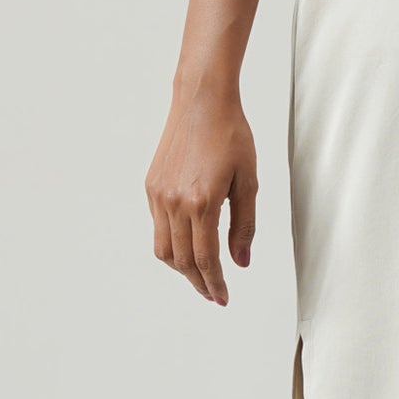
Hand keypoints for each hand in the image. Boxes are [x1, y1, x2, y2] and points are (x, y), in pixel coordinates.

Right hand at [145, 81, 258, 303]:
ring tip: (201, 274)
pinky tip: (188, 242)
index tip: (223, 298)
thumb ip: (244, 225)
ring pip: (164, 249)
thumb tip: (241, 262)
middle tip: (214, 294)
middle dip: (199, 282)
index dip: (215, 283)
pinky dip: (171, 243)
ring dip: (182, 268)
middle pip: (182, 261)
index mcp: (202, 203)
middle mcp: (174, 203)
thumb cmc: (231, 134)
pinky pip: (157, 226)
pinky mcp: (150, 186)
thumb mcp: (248, 180)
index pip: (205, 259)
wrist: (202, 100)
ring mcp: (158, 195)